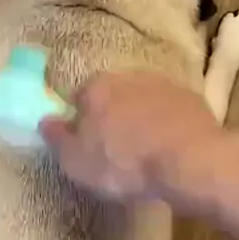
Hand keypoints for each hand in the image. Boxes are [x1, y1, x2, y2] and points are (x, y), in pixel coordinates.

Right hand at [40, 71, 222, 200]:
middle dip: (113, 116)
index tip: (88, 144)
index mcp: (96, 87)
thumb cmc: (123, 163)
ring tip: (145, 152)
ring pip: (144, 101)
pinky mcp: (193, 99)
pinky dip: (167, 125)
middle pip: (114, 95)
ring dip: (142, 119)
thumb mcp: (76, 161)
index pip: (80, 97)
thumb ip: (57, 139)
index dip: (82, 121)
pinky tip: (170, 149)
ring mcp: (164, 84)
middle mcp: (129, 76)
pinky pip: (171, 112)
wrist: (188, 161)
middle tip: (117, 149)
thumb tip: (45, 121)